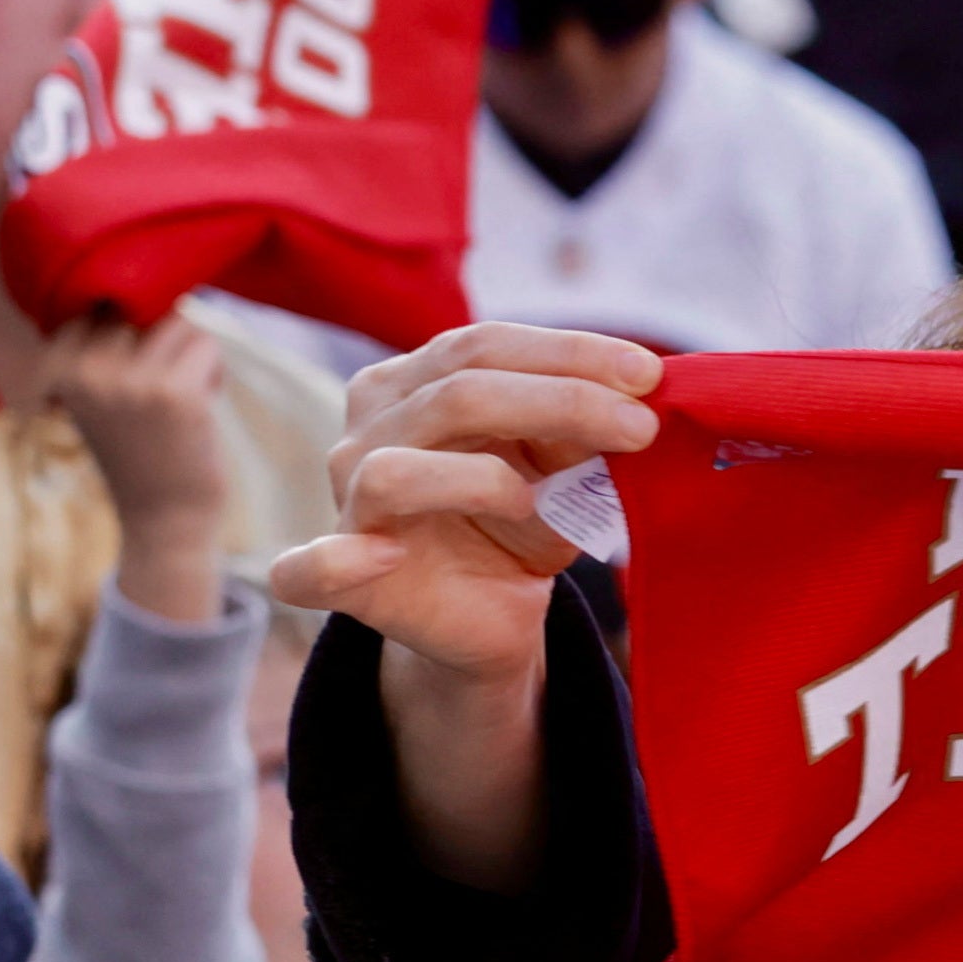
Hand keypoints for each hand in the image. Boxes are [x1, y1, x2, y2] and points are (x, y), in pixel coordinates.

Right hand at [48, 310, 228, 623]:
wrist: (163, 524)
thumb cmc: (140, 453)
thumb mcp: (100, 391)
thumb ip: (104, 342)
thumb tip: (139, 266)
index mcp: (58, 364)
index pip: (97, 298)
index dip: (130, 321)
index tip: (136, 365)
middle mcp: (87, 368)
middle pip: (139, 304)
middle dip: (163, 336)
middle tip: (164, 385)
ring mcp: (131, 381)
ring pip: (179, 320)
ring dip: (192, 353)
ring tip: (183, 395)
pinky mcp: (175, 395)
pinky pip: (207, 344)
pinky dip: (212, 370)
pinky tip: (201, 408)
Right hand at [269, 324, 658, 890]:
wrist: (491, 616)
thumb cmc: (522, 524)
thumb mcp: (564, 469)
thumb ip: (584, 431)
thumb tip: (644, 396)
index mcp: (413, 384)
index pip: (484, 345)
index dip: (569, 353)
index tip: (652, 374)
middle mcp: (370, 428)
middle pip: (456, 394)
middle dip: (560, 401)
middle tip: (642, 426)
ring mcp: (348, 501)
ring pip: (397, 469)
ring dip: (485, 481)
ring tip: (544, 503)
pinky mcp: (342, 575)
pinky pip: (310, 569)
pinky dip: (330, 562)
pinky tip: (375, 558)